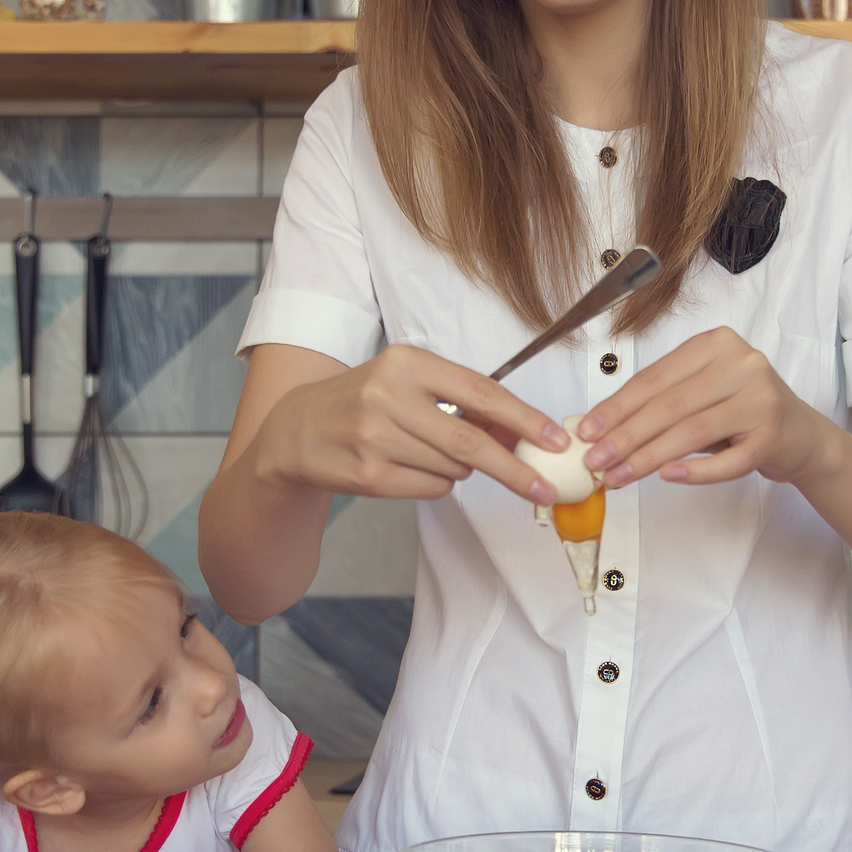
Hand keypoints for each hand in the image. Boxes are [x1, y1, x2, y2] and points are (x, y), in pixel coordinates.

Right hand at [255, 344, 563, 504]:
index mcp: (407, 363)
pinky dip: (438, 483)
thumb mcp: (408, 381)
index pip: (481, 392)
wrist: (297, 430)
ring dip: (462, 469)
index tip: (554, 439)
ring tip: (431, 452)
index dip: (523, 418)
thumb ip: (461, 399)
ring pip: (453, 468)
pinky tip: (413, 468)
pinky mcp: (368, 474)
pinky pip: (431, 488)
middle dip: (514, 468)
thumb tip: (521, 430)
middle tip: (545, 487)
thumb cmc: (364, 401)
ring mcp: (375, 437)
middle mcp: (389, 396)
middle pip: (471, 441)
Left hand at [578, 327, 832, 486]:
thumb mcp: (702, 394)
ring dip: (648, 458)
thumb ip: (662, 403)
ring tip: (618, 476)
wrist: (800, 435)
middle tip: (595, 460)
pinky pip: (726, 461)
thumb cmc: (740, 412)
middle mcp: (742, 363)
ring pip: (692, 432)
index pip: (655, 378)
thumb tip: (601, 428)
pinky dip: (694, 472)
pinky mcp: (773, 435)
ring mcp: (761, 398)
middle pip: (670, 405)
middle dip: (625, 436)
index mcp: (716, 344)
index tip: (587, 431)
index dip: (617, 407)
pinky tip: (667, 478)